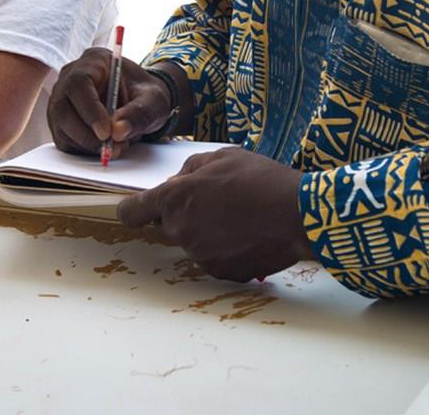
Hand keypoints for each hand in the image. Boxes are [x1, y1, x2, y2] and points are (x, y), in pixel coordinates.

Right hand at [47, 49, 171, 155]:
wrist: (143, 104)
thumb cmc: (146, 95)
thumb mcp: (154, 100)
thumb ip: (139, 113)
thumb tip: (118, 131)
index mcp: (93, 61)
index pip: (79, 83)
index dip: (89, 109)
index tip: (106, 133)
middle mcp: (70, 78)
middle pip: (62, 106)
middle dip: (85, 133)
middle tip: (110, 147)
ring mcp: (62, 100)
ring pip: (61, 126)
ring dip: (87, 143)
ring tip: (116, 146)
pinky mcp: (62, 121)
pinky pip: (64, 139)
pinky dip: (84, 149)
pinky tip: (105, 146)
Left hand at [117, 148, 311, 280]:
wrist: (296, 215)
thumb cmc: (260, 180)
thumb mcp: (223, 156)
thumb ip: (191, 169)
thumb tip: (177, 181)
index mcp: (174, 199)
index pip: (132, 212)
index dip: (133, 210)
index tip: (138, 210)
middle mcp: (180, 230)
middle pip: (168, 225)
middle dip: (184, 214)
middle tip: (217, 201)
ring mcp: (200, 255)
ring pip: (193, 242)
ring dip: (207, 231)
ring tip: (240, 217)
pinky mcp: (220, 272)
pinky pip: (214, 259)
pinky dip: (226, 249)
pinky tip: (249, 235)